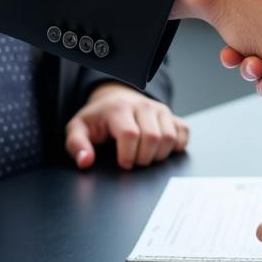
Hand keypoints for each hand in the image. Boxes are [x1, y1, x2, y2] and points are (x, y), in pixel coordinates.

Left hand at [65, 83, 188, 169]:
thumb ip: (77, 145)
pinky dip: (177, 145)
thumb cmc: (98, 118)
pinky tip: (162, 149)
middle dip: (143, 158)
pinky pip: (184, 131)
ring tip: (145, 156)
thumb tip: (86, 161)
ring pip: (170, 137)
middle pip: (153, 137)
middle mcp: (143, 106)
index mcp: (119, 109)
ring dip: (159, 154)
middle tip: (134, 161)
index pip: (131, 135)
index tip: (122, 163)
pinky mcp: (171, 114)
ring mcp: (160, 109)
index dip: (127, 155)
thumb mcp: (78, 128)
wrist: (114, 99)